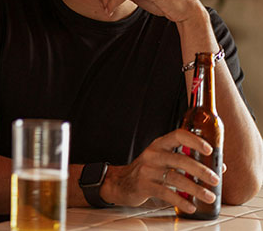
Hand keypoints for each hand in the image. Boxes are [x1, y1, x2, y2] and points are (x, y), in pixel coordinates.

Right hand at [100, 129, 219, 213]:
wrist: (122, 182)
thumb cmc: (149, 170)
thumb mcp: (165, 159)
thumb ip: (189, 160)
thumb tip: (220, 167)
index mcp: (160, 144)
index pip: (178, 136)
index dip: (195, 141)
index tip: (209, 150)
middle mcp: (153, 154)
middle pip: (180, 160)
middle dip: (200, 170)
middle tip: (215, 179)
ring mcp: (147, 170)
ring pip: (175, 178)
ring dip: (195, 189)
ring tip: (209, 196)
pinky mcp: (144, 185)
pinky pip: (166, 194)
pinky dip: (181, 201)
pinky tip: (191, 206)